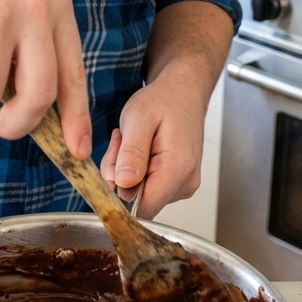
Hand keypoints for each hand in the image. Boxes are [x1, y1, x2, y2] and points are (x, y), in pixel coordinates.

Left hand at [99, 74, 204, 218]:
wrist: (183, 93)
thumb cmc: (164, 100)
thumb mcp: (138, 118)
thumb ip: (131, 152)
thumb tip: (123, 184)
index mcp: (178, 169)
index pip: (144, 208)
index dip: (120, 191)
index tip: (115, 160)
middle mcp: (185, 183)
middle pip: (139, 202)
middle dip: (120, 176)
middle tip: (121, 142)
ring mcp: (183, 186)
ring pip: (140, 195)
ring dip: (126, 171)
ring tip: (132, 141)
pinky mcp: (177, 184)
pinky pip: (147, 188)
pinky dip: (135, 171)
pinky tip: (139, 148)